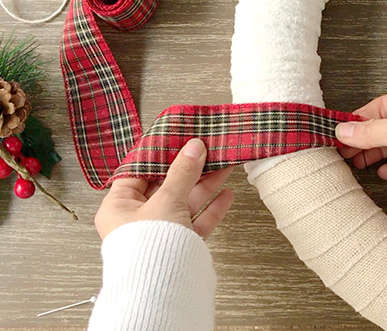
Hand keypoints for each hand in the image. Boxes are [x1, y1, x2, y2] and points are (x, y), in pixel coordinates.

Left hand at [94, 138, 234, 239]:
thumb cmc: (147, 248)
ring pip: (185, 201)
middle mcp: (137, 220)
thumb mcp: (165, 199)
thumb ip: (182, 172)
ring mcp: (161, 232)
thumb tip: (193, 148)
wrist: (161, 288)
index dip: (159, 154)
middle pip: (166, 185)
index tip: (177, 139)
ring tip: (223, 165)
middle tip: (206, 149)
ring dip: (206, 183)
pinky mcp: (180, 244)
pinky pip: (197, 220)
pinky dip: (212, 207)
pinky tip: (226, 194)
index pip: (138, 172)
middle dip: (190, 168)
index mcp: (119, 206)